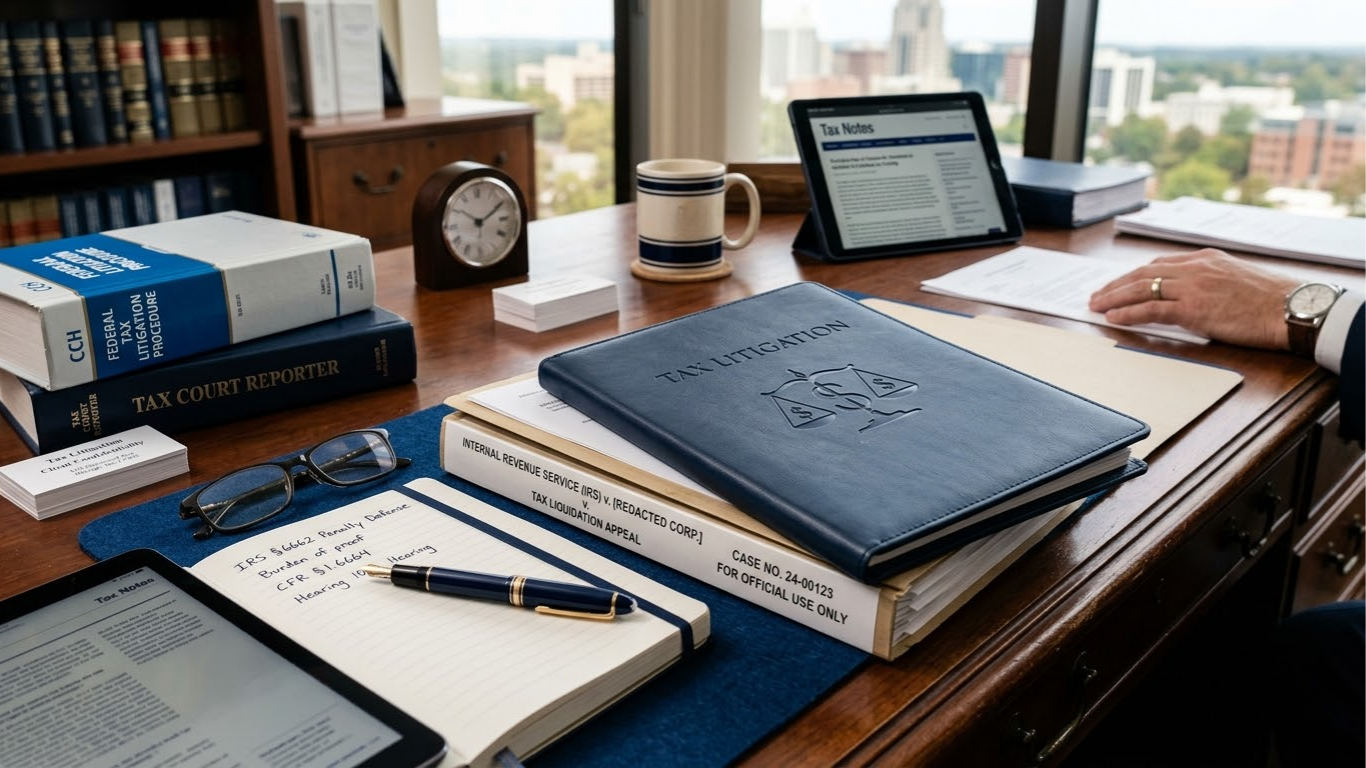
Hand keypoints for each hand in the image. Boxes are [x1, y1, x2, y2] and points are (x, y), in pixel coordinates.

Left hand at [1088, 248, 1296, 349]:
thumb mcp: (1235, 278)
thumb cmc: (1270, 300)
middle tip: (1096, 295)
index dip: (1133, 274)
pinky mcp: (1193, 309)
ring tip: (1096, 306)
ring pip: (1142, 289)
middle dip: (1116, 285)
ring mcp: (1193, 287)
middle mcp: (1195, 268)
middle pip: (1143, 273)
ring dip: (1114, 298)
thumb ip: (1209, 281)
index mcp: (1205, 259)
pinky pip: (1152, 309)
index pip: (1158, 264)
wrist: (1290, 308)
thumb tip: (1189, 295)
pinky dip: (1128, 313)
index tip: (1117, 282)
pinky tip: (1113, 317)